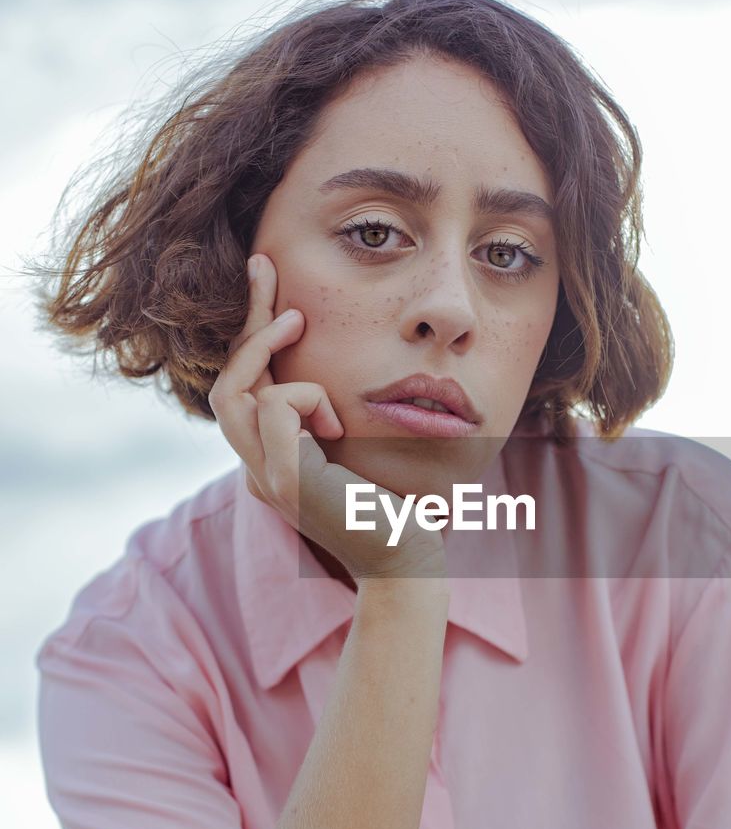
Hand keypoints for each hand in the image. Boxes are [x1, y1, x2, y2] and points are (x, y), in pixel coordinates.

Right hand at [208, 252, 447, 585]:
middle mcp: (256, 469)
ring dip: (275, 358)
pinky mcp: (284, 481)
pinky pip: (275, 406)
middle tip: (266, 267)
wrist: (407, 562)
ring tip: (312, 352)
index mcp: (272, 462)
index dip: (250, 335)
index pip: (243, 390)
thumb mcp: (360, 448)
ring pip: (234, 391)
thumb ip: (335, 419)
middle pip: (225, 382)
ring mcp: (264, 477)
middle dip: (244, 320)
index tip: (268, 281)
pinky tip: (336, 425)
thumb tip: (337, 376)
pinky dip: (307, 397)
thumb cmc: (397, 508)